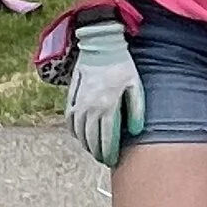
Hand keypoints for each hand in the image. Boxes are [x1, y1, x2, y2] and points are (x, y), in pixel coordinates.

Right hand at [67, 19, 145, 166]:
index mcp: (107, 107)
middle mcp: (90, 108)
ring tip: (93, 150)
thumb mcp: (135, 85)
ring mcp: (79, 102)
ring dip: (85, 144)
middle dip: (97, 152)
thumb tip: (135, 132)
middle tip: (104, 159)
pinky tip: (80, 135)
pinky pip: (70, 120)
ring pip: (79, 132)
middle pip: (91, 139)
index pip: (106, 139)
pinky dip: (74, 131)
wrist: (101, 45)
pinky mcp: (72, 96)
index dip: (109, 153)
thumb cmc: (122, 66)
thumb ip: (136, 110)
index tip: (113, 161)